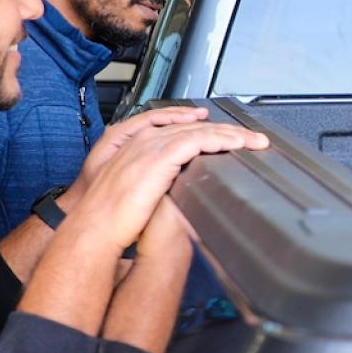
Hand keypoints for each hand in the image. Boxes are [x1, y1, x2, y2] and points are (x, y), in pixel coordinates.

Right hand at [64, 121, 268, 251]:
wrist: (96, 225)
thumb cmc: (115, 217)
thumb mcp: (142, 193)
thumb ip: (163, 184)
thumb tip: (184, 191)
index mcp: (140, 146)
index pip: (182, 130)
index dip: (210, 131)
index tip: (231, 136)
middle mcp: (146, 140)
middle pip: (195, 126)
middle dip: (227, 130)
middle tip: (252, 137)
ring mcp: (152, 146)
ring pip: (201, 130)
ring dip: (232, 135)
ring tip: (255, 140)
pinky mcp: (160, 156)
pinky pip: (197, 141)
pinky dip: (220, 140)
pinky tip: (238, 144)